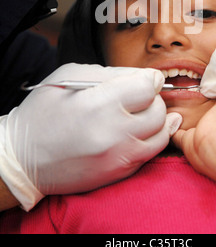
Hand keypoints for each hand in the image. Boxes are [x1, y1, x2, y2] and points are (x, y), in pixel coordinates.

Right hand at [0, 63, 181, 210]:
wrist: (23, 159)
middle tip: (141, 96)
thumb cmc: (43, 112)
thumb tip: (144, 77)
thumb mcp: (69, 77)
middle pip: (158, 110)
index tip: (147, 79)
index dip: (150, 79)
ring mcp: (117, 158)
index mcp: (98, 104)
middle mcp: (113, 133)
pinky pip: (150, 154)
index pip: (147, 88)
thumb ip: (111, 73)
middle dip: (154, 98)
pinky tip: (141, 130)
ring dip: (157, 119)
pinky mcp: (117, 174)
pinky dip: (150, 139)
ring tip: (143, 112)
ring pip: (161, 135)